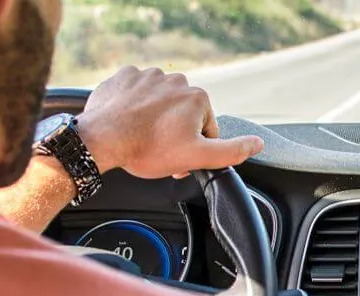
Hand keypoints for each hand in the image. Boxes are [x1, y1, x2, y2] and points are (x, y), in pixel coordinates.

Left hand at [76, 66, 263, 177]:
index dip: (195, 148)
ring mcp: (148, 75)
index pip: (206, 128)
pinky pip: (137, 93)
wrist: (102, 139)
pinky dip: (135, 107)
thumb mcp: (198, 157)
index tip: (179, 158)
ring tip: (143, 137)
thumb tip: (257, 143)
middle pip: (183, 114)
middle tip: (160, 151)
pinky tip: (129, 122)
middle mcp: (175, 80)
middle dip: (176, 132)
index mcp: (197, 98)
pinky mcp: (124, 77)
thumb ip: (232, 150)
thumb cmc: (148, 149)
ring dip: (156, 119)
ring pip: (160, 104)